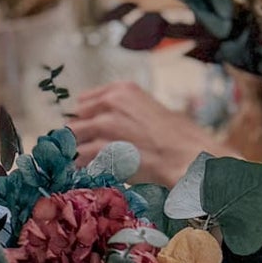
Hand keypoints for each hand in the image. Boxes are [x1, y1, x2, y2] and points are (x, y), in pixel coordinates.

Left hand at [67, 81, 225, 184]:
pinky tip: (97, 172)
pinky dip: (85, 167)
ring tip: (92, 164)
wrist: (187, 156)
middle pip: (76, 121)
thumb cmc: (178, 137)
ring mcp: (104, 125)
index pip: (84, 102)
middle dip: (80, 138)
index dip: (86, 120)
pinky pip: (80, 159)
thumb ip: (123, 111)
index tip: (89, 132)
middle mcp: (109, 103)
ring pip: (74, 140)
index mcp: (122, 90)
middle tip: (88, 152)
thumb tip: (105, 123)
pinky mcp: (101, 149)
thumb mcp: (150, 109)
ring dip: (79, 153)